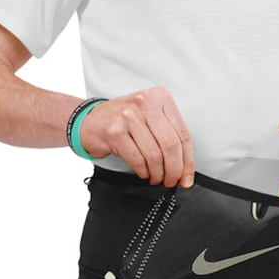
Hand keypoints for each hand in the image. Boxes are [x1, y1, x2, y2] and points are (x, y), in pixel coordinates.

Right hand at [79, 87, 194, 187]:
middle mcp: (145, 103)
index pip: (183, 135)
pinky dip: (144, 172)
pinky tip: (144, 173)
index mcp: (160, 97)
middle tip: (171, 181)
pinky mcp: (115, 131)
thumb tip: (186, 170)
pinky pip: (138, 160)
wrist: (90, 120)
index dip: (188, 161)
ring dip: (158, 173)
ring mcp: (129, 116)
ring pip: (155, 155)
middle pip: (171, 146)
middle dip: (174, 170)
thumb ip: (170, 137)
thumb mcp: (151, 119)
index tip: (187, 178)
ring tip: (156, 178)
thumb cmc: (125, 122)